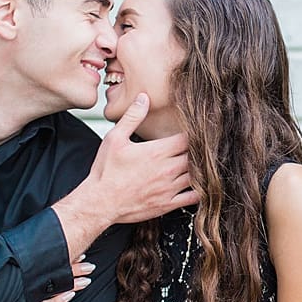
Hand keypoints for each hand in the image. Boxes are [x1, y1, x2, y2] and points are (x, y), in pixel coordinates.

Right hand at [18, 255, 94, 301]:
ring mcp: (24, 297)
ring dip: (70, 284)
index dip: (66, 257)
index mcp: (25, 269)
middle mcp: (24, 282)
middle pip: (52, 274)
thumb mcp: (19, 268)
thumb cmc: (11, 283)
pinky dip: (58, 301)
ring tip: (86, 281)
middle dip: (73, 270)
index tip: (82, 255)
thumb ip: (36, 260)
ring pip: (51, 290)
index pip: (48, 261)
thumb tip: (52, 242)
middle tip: (90, 266)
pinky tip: (71, 295)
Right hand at [54, 93, 199, 236]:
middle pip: (195, 156)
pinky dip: (201, 190)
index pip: (188, 138)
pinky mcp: (168, 204)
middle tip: (199, 147)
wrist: (100, 202)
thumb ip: (132, 117)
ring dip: (200, 169)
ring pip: (197, 175)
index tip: (194, 131)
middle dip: (198, 151)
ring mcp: (169, 188)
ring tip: (199, 163)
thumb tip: (144, 97)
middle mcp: (167, 169)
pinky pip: (193, 198)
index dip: (193, 134)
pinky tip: (199, 184)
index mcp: (157, 151)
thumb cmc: (106, 171)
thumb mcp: (115, 138)